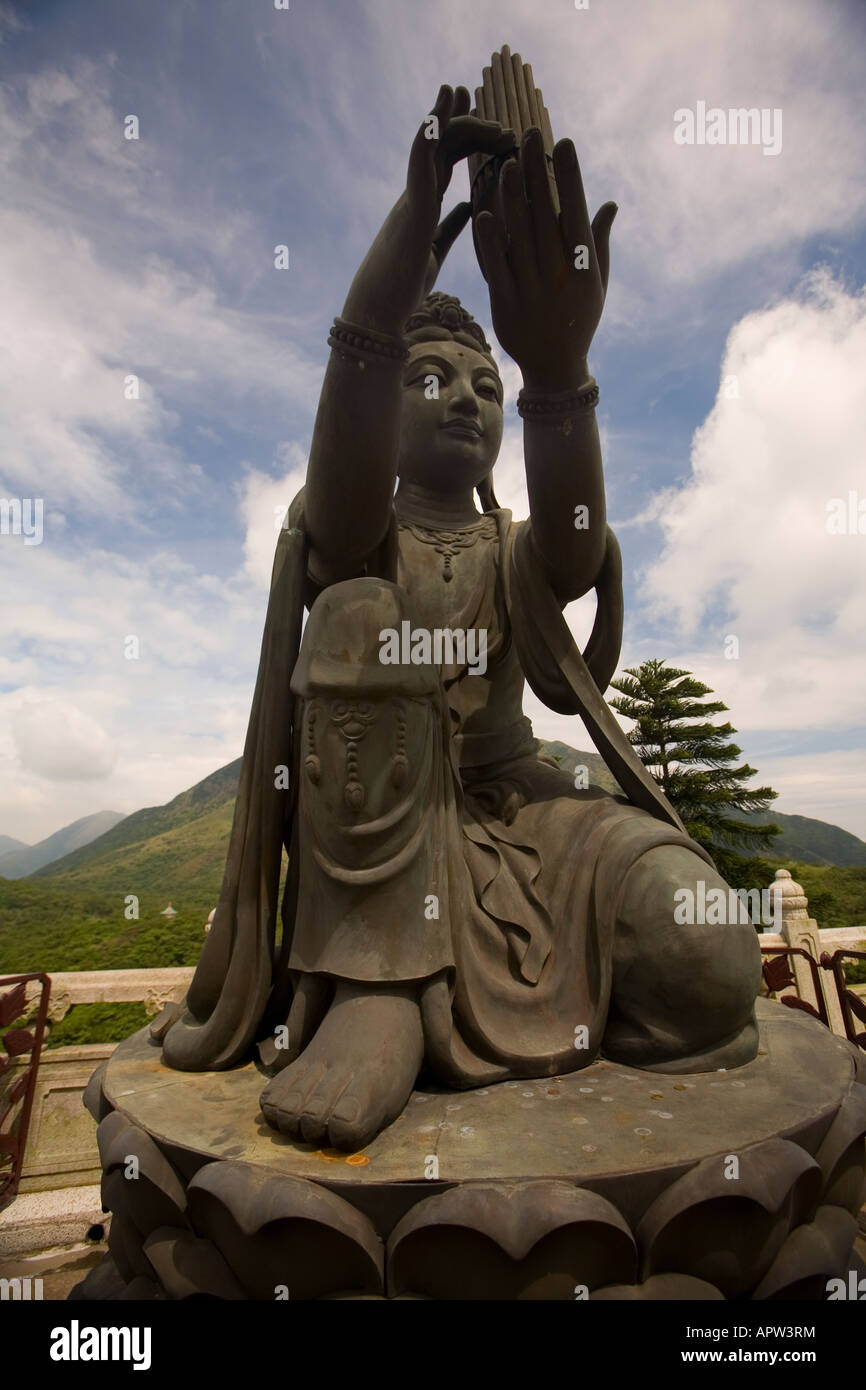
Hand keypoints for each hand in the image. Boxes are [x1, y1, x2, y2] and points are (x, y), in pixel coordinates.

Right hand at [343, 86, 512, 333]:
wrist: (380, 312)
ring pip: (429, 146)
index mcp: (425, 205)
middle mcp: (416, 195)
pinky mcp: (412, 209)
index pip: (448, 161)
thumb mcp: (436, 252)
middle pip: (443, 146)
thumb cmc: (403, 288)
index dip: (470, 139)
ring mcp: (412, 199)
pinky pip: (418, 164)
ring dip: (447, 117)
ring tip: (460, 91)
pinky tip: (439, 115)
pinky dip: (428, 135)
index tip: (497, 128)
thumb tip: (469, 207)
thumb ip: (451, 227)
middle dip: (467, 123)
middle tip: (495, 115)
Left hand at [474, 126, 616, 386]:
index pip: (576, 212)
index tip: (564, 143)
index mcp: (583, 267)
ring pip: (519, 236)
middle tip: (529, 136)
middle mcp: (558, 275)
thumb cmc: (579, 321)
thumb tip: (609, 203)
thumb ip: (598, 242)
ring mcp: (531, 289)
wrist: (555, 368)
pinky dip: (489, 241)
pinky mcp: (506, 303)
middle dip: (537, 173)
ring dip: (512, 198)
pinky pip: (496, 267)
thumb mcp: (596, 284)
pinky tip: (482, 212)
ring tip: (507, 162)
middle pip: (545, 215)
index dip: (570, 177)